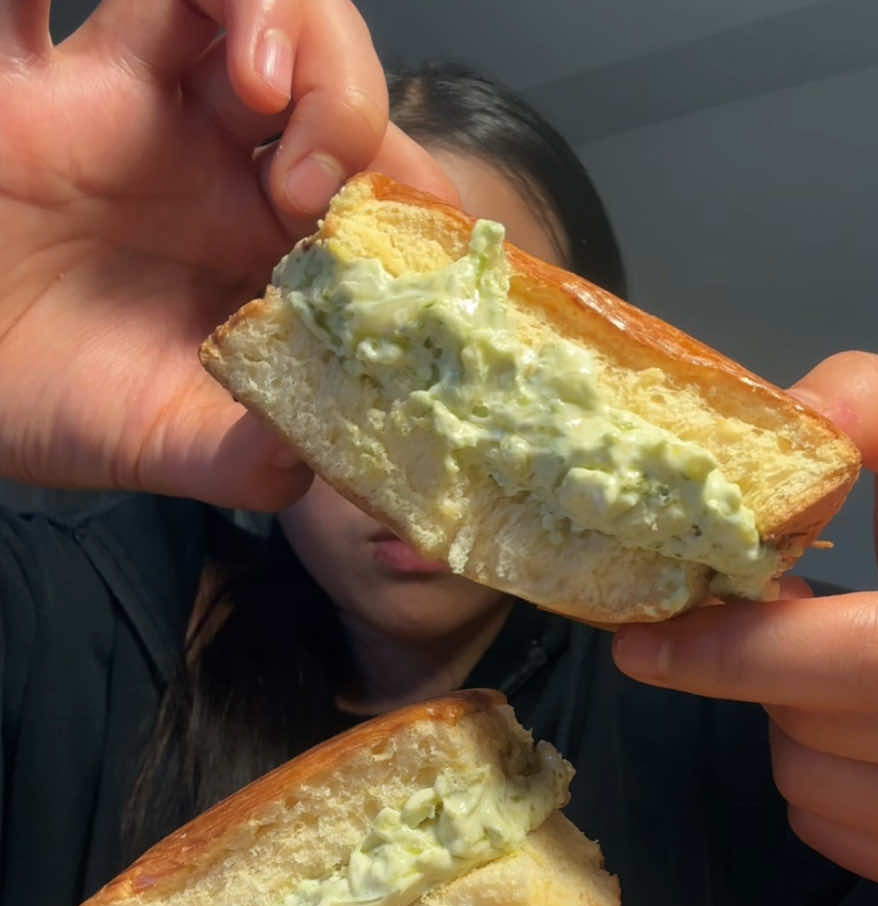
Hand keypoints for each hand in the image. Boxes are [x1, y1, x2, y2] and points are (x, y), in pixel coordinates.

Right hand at [0, 0, 455, 506]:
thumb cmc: (57, 405)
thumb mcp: (168, 447)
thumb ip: (249, 457)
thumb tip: (319, 455)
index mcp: (264, 239)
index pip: (370, 175)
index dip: (407, 188)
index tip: (405, 245)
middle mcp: (211, 157)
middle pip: (315, 62)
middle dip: (344, 93)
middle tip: (309, 181)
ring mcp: (124, 102)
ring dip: (269, 11)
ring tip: (263, 84)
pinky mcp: (26, 80)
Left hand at [614, 352, 877, 905]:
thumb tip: (795, 410)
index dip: (749, 651)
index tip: (645, 640)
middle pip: (830, 731)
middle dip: (774, 673)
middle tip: (792, 621)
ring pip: (821, 790)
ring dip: (793, 727)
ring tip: (838, 675)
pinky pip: (840, 839)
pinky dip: (820, 786)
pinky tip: (860, 732)